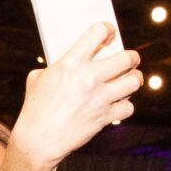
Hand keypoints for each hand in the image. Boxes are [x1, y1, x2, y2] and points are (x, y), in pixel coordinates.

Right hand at [10, 21, 142, 170]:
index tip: (109, 34)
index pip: (99, 32)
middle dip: (132, 57)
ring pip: (134, 81)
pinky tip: (118, 104)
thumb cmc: (35, 108)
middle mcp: (88, 77)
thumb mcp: (38, 78)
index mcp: (70, 62)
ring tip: (129, 80)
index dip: (108, 29)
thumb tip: (72, 59)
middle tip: (130, 60)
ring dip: (134, 79)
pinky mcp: (105, 117)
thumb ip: (58, 65)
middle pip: (127, 57)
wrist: (38, 141)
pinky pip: (128, 107)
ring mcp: (99, 98)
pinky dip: (125, 105)